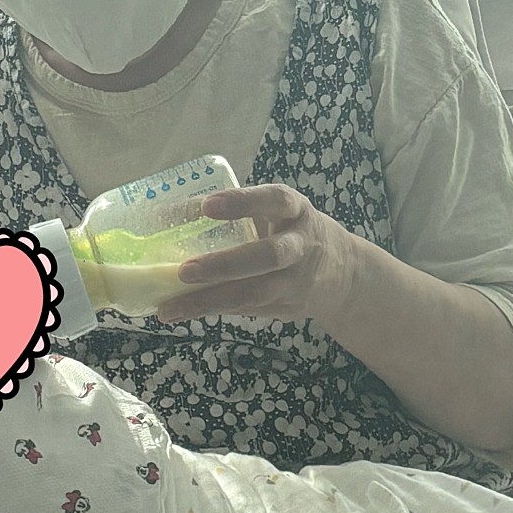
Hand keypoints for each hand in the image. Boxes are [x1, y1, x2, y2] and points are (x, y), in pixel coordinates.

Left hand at [153, 182, 356, 328]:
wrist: (343, 271)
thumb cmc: (292, 231)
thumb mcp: (278, 212)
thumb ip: (240, 211)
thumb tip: (171, 212)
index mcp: (296, 211)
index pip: (274, 201)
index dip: (242, 202)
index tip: (206, 206)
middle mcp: (301, 246)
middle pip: (268, 256)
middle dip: (225, 265)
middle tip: (185, 271)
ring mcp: (296, 282)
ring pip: (254, 294)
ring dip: (210, 301)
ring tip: (170, 306)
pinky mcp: (287, 308)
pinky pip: (246, 310)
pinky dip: (212, 310)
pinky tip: (180, 312)